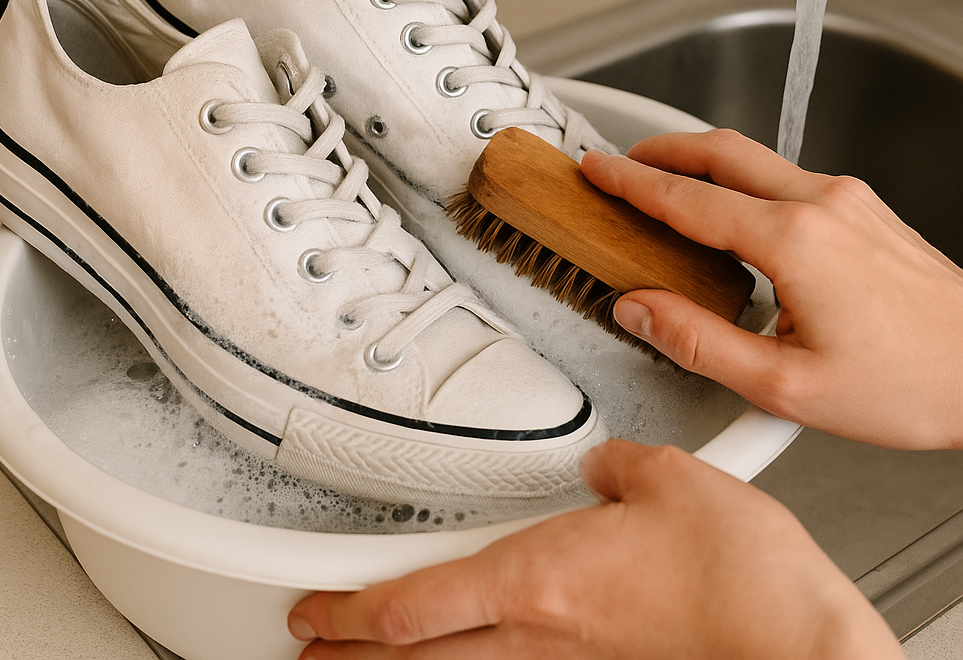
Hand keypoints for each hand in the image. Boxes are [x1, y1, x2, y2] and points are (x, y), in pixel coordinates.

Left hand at [288, 439, 900, 658]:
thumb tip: (603, 466)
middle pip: (416, 653)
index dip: (345, 608)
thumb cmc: (741, 577)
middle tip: (310, 646)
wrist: (799, 643)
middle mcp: (542, 634)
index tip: (310, 607)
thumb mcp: (672, 479)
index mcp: (539, 576)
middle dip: (350, 652)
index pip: (411, 601)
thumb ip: (620, 466)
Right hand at [581, 129, 962, 449]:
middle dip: (660, 150)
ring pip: (755, 158)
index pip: (687, 199)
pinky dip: (740, 179)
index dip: (630, 182)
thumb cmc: (912, 383)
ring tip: (667, 184)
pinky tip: (730, 208)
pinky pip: (785, 175)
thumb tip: (641, 308)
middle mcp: (822, 203)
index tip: (598, 169)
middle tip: (622, 161)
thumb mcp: (785, 386)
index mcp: (794, 241)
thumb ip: (698, 341)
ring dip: (701, 162)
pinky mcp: (863, 207)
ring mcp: (848, 198)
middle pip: (720, 151)